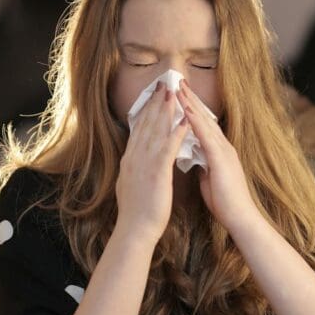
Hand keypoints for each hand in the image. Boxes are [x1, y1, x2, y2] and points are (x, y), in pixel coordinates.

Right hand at [115, 81, 191, 243]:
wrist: (135, 230)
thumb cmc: (137, 212)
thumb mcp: (132, 184)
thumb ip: (136, 169)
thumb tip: (137, 161)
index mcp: (130, 160)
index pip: (139, 129)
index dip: (148, 111)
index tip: (155, 96)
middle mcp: (135, 157)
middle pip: (146, 124)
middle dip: (156, 103)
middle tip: (164, 84)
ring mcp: (144, 163)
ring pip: (155, 131)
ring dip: (165, 110)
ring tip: (174, 93)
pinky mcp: (156, 172)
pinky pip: (167, 148)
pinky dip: (176, 132)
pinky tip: (184, 120)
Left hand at [175, 80, 260, 232]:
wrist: (240, 218)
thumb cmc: (225, 202)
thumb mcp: (210, 177)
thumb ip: (203, 163)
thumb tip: (194, 155)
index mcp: (219, 151)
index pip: (203, 125)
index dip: (191, 108)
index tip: (179, 94)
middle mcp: (223, 146)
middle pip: (204, 117)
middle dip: (190, 98)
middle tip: (177, 80)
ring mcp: (224, 151)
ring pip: (205, 122)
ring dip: (191, 104)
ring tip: (178, 88)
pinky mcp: (222, 159)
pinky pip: (206, 137)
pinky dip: (195, 122)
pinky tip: (186, 110)